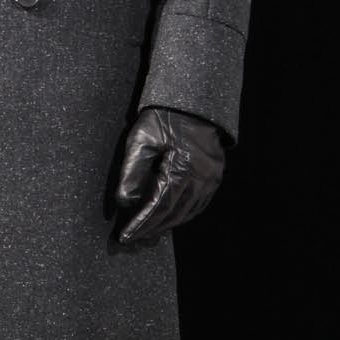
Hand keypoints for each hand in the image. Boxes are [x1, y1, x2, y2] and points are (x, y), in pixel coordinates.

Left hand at [112, 105, 225, 248]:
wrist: (193, 101)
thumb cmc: (163, 117)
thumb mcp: (140, 140)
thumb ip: (131, 173)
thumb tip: (125, 203)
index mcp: (181, 169)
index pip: (157, 207)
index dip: (140, 224)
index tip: (125, 236)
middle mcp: (200, 179)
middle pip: (172, 215)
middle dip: (150, 229)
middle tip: (132, 239)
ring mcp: (211, 179)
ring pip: (187, 213)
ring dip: (165, 225)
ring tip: (146, 232)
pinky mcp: (214, 176)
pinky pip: (198, 204)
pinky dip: (181, 215)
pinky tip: (167, 217)